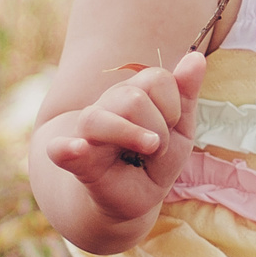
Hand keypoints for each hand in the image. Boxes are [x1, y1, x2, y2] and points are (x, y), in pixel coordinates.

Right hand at [38, 51, 207, 226]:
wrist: (130, 199)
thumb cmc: (154, 160)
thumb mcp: (180, 130)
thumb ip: (185, 94)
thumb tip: (195, 58)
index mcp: (133, 94)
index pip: (156, 79)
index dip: (173, 107)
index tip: (171, 128)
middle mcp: (106, 106)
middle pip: (133, 99)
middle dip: (158, 129)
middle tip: (155, 149)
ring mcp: (86, 132)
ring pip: (99, 118)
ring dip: (131, 137)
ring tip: (146, 152)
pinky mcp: (72, 160)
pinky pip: (60, 149)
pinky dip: (66, 149)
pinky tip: (77, 149)